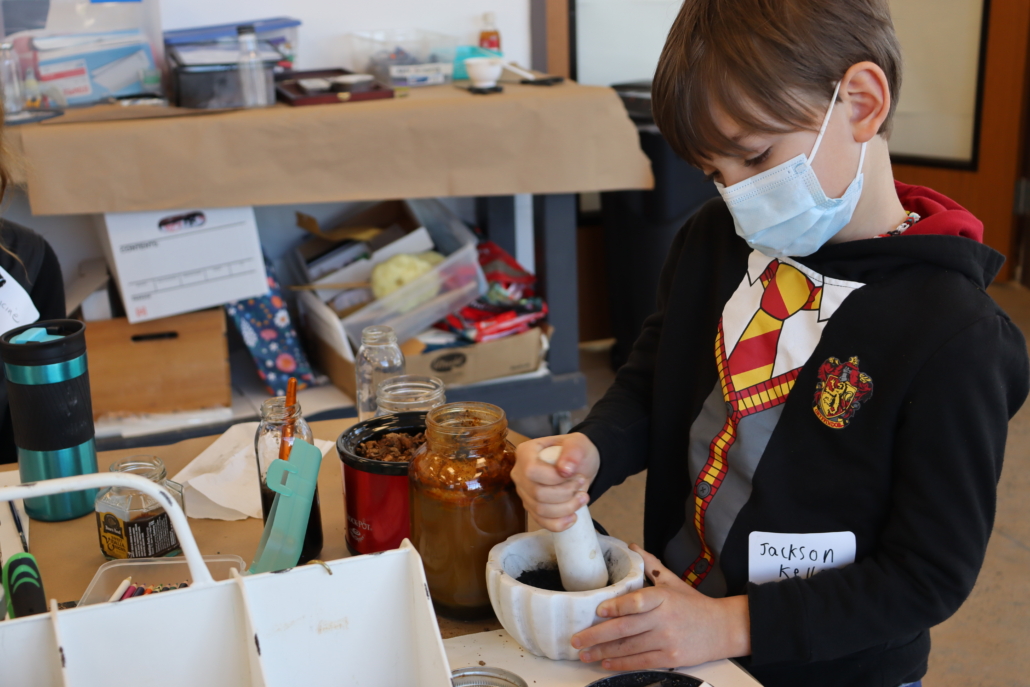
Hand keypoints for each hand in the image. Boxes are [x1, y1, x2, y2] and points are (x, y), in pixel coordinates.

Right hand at [512, 432, 599, 531]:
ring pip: (540, 510)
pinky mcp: (532, 508)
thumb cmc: (576, 451)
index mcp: (526, 453)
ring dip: (566, 508)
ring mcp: (524, 493)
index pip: (532, 471)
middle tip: (582, 486)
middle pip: (537, 493)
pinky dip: (559, 524)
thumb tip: (565, 470)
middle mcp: (519, 474)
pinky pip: (542, 521)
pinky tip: (573, 517)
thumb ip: (573, 452)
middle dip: (565, 494)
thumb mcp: (578, 444)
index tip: (576, 475)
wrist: (579, 466)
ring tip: (583, 498)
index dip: (555, 478)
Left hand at [571, 545, 750, 670]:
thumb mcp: (673, 582)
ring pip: (629, 648)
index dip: (617, 607)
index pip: (637, 601)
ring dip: (603, 652)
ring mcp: (667, 640)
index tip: (598, 610)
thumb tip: (632, 547)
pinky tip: (606, 662)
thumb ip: (650, 566)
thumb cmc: (695, 605)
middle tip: (577, 639)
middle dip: (597, 635)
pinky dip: (621, 664)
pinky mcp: (671, 658)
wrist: (723, 628)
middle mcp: (664, 619)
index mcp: (663, 597)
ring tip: (584, 653)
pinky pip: (641, 662)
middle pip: (626, 628)